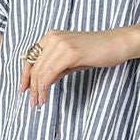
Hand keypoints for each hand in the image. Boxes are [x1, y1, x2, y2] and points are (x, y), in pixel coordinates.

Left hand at [19, 27, 134, 106]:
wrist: (116, 44)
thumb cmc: (96, 52)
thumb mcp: (71, 60)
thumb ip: (56, 68)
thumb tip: (43, 82)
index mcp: (51, 37)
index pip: (31, 58)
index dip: (25, 76)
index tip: (24, 90)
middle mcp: (53, 38)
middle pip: (34, 66)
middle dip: (31, 87)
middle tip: (33, 103)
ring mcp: (61, 44)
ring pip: (40, 71)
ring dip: (37, 90)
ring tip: (39, 103)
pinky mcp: (70, 52)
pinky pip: (50, 73)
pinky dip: (45, 87)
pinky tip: (46, 96)